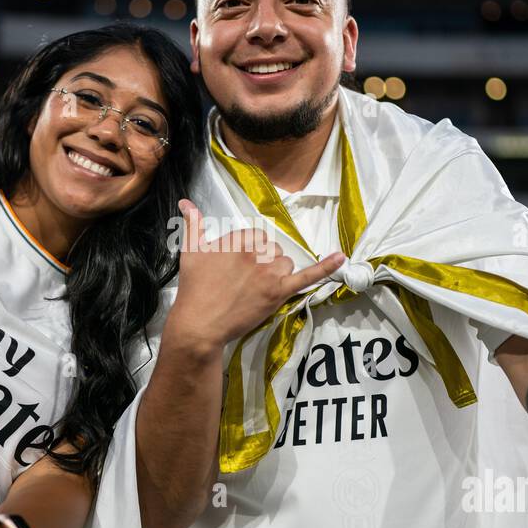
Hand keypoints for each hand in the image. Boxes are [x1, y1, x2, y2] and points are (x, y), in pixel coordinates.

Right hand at [169, 198, 345, 349]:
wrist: (199, 324)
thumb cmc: (194, 289)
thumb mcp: (190, 251)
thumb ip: (193, 225)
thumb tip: (186, 203)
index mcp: (238, 240)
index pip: (256, 236)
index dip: (250, 251)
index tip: (238, 267)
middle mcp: (255, 252)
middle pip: (272, 250)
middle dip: (263, 263)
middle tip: (244, 282)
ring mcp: (268, 273)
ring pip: (285, 264)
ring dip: (277, 274)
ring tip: (256, 290)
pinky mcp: (278, 293)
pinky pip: (306, 276)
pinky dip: (326, 267)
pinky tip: (341, 258)